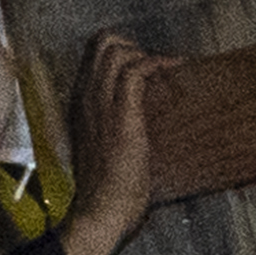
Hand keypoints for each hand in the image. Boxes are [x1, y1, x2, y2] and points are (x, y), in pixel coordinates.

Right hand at [61, 32, 169, 254]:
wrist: (102, 211)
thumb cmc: (108, 192)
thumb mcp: (106, 152)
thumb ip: (114, 132)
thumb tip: (137, 128)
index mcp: (81, 106)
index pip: (91, 59)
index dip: (118, 54)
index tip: (142, 66)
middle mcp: (86, 97)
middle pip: (101, 43)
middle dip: (131, 45)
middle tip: (154, 65)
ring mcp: (101, 103)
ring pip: (115, 50)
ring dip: (144, 53)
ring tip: (166, 68)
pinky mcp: (121, 114)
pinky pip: (136, 70)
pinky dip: (157, 63)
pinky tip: (174, 70)